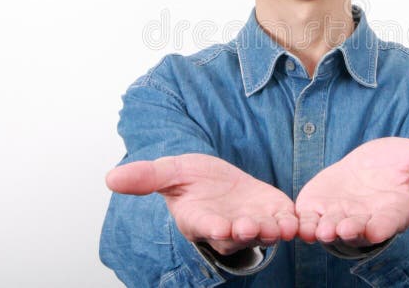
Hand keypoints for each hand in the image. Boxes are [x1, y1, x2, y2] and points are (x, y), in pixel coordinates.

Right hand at [106, 154, 297, 255]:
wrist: (218, 178)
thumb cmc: (192, 179)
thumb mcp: (169, 171)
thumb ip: (146, 176)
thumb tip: (109, 177)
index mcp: (199, 220)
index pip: (205, 227)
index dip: (212, 227)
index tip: (219, 225)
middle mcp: (227, 228)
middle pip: (237, 236)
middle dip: (244, 232)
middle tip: (250, 226)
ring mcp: (253, 223)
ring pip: (264, 233)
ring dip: (273, 231)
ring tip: (281, 225)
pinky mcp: (274, 214)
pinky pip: (285, 223)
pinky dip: (293, 223)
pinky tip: (299, 219)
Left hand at [295, 137, 408, 246]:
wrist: (367, 162)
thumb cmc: (395, 164)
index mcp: (391, 211)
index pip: (388, 222)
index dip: (382, 226)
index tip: (377, 228)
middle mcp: (365, 219)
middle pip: (356, 229)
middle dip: (349, 229)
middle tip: (342, 227)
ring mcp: (339, 216)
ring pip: (329, 229)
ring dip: (323, 231)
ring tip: (318, 229)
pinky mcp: (316, 210)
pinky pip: (307, 220)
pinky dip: (300, 223)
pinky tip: (294, 222)